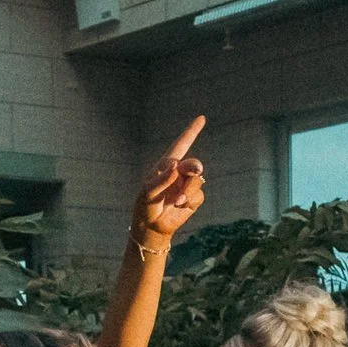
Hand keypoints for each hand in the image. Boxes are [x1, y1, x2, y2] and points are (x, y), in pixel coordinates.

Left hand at [132, 117, 206, 240]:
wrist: (151, 228)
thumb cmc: (145, 206)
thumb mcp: (149, 192)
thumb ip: (162, 178)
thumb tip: (176, 166)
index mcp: (166, 166)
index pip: (180, 145)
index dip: (191, 132)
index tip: (201, 118)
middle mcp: (178, 173)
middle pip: (193, 164)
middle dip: (193, 167)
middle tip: (194, 170)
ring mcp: (186, 186)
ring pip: (197, 180)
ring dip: (188, 190)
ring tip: (177, 201)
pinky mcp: (193, 200)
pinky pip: (199, 195)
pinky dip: (189, 200)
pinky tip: (179, 206)